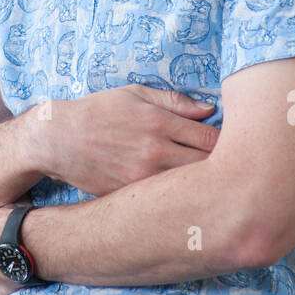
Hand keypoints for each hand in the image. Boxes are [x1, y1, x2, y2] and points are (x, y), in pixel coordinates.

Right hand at [35, 85, 220, 196]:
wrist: (59, 139)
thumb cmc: (99, 110)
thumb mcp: (135, 94)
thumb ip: (174, 102)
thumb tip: (209, 110)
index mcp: (159, 123)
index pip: (211, 139)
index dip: (229, 143)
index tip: (235, 144)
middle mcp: (154, 152)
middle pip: (206, 167)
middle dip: (223, 168)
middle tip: (231, 168)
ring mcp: (142, 178)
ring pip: (188, 187)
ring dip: (203, 186)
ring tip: (215, 185)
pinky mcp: (130, 195)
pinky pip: (164, 200)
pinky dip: (177, 198)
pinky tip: (185, 196)